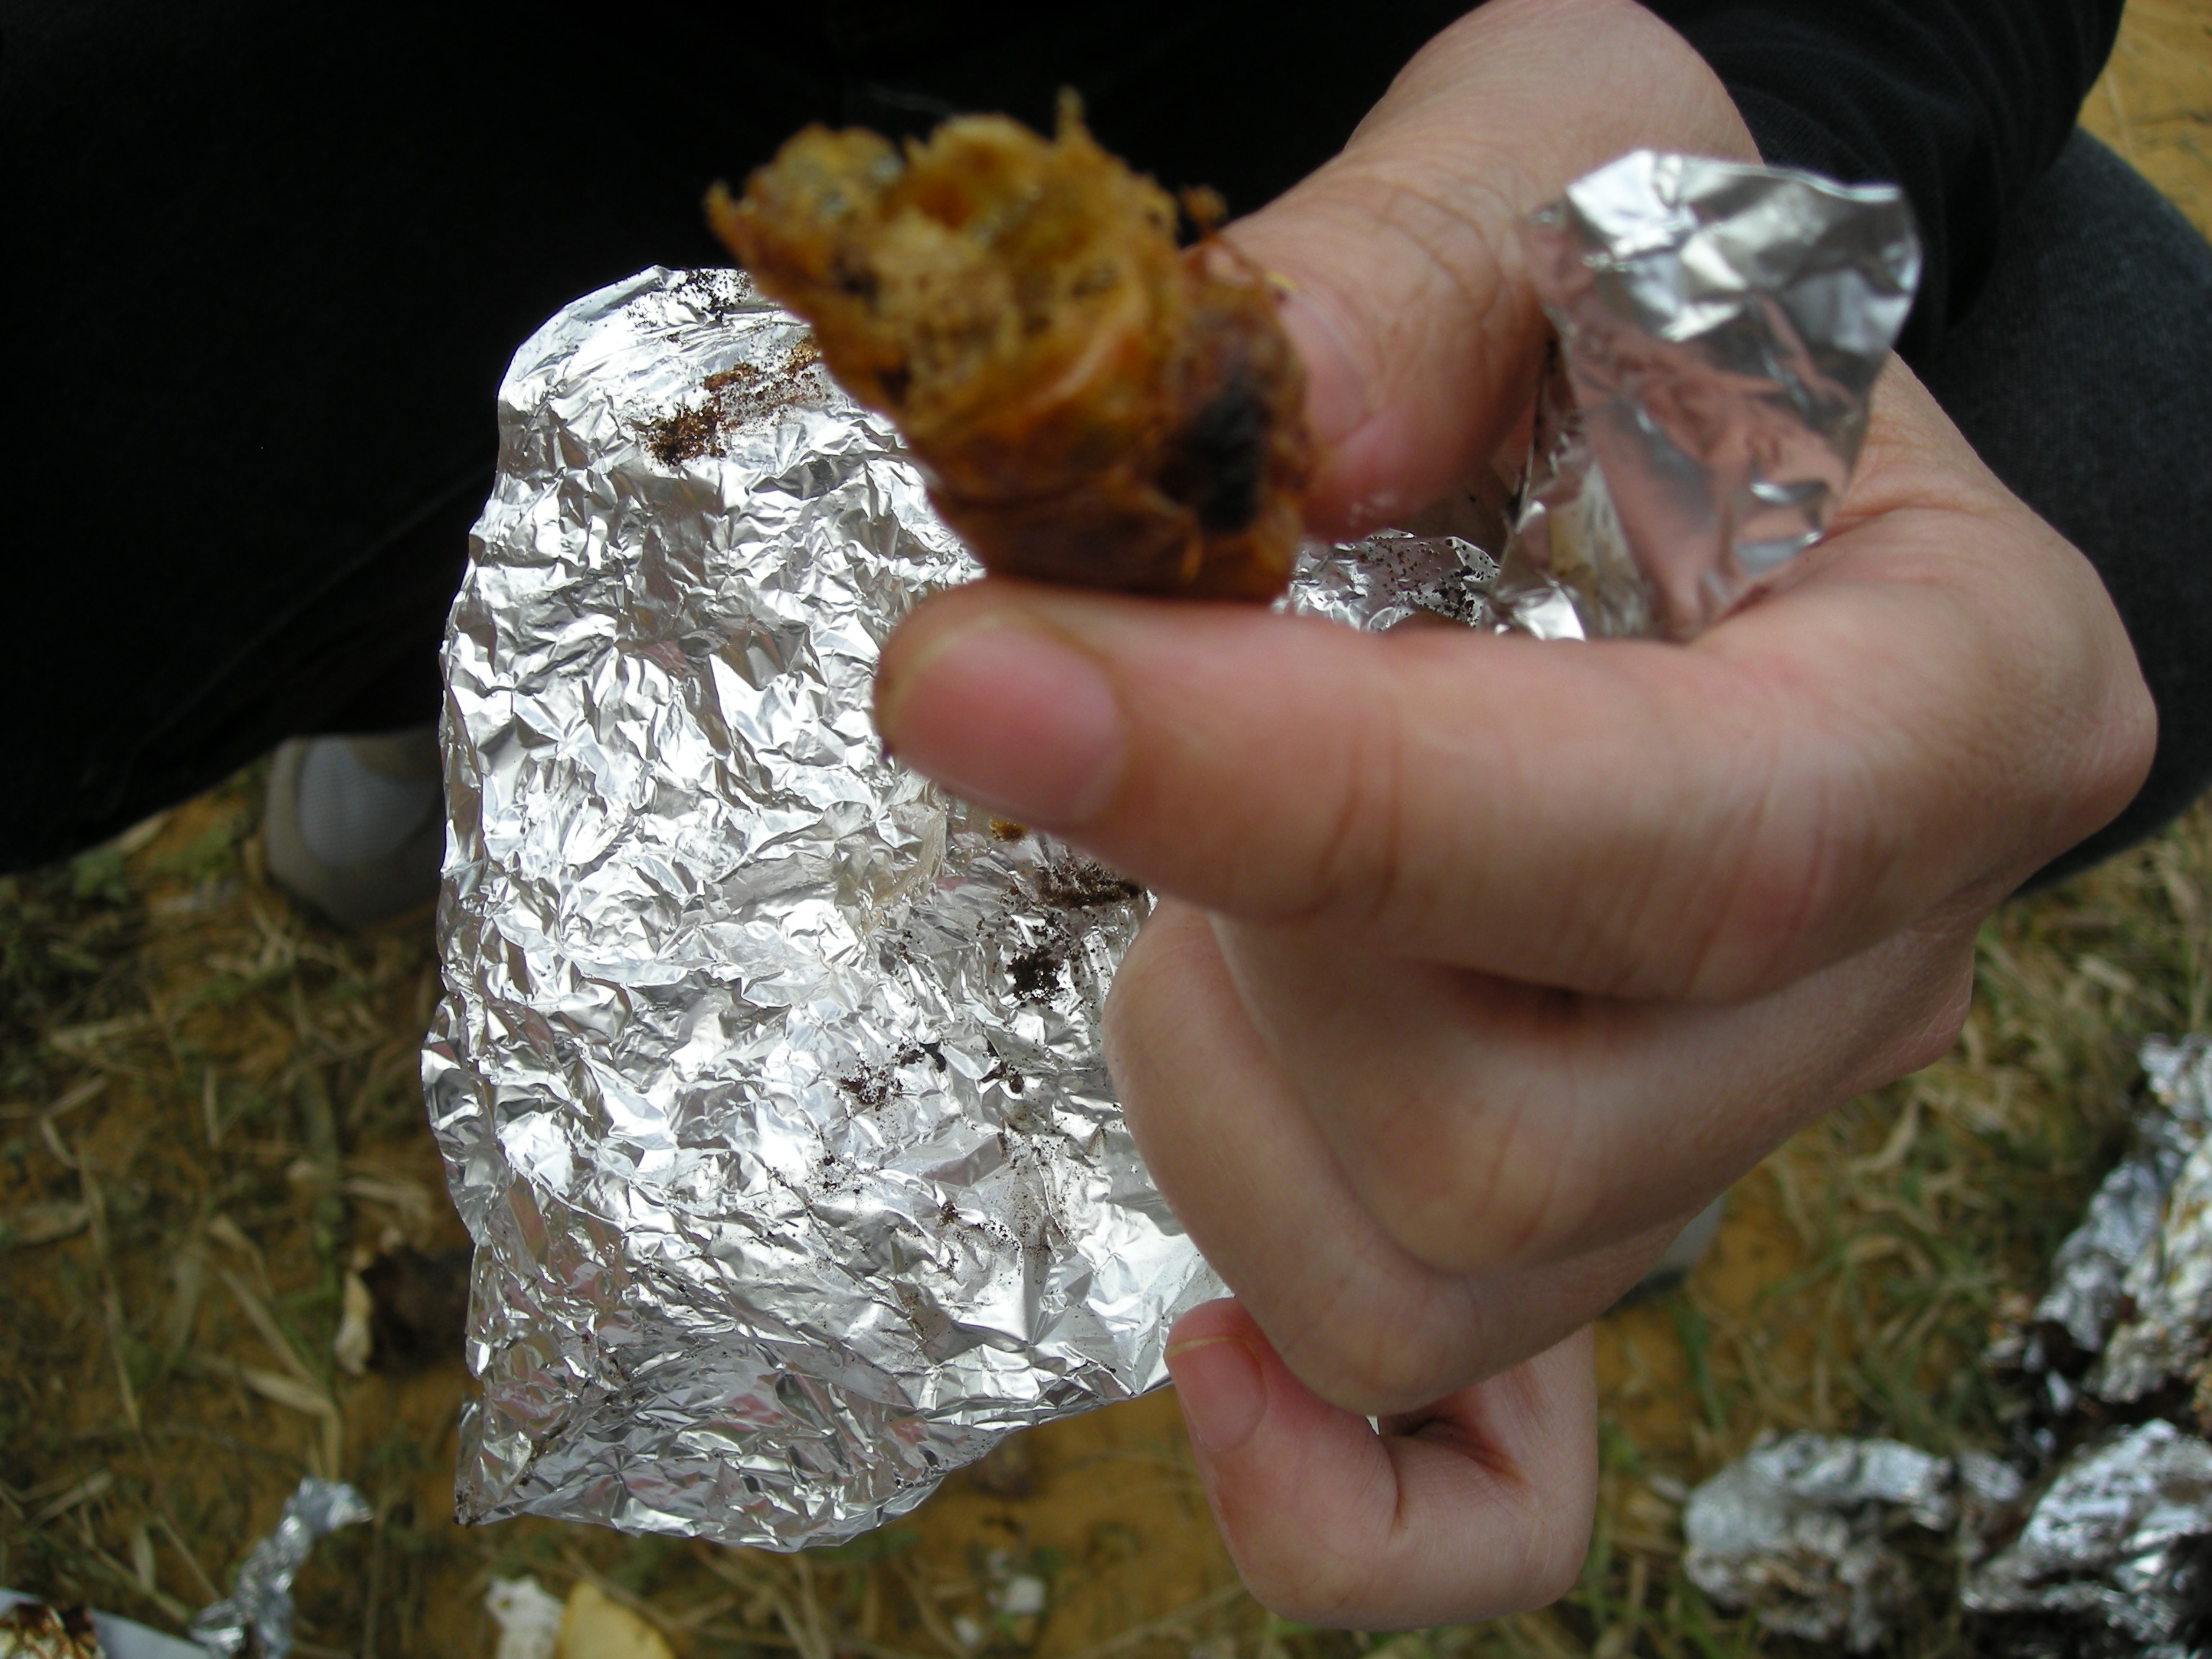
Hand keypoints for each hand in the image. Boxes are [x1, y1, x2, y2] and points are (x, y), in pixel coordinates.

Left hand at [871, 0, 2156, 1625]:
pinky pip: (1489, 1497)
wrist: (1673, 406)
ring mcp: (1738, 1138)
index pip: (1661, 846)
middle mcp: (1874, 972)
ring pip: (1426, 1285)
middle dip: (1234, 925)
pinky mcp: (1600, 1231)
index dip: (1297, 796)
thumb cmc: (1630, 285)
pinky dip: (1323, 1490)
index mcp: (1952, 699)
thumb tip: (1201, 466)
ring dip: (1210, 1080)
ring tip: (1208, 872)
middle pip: (1516, 1131)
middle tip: (1147, 712)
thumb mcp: (1549, 176)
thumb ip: (1393, 293)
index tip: (971, 681)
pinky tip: (1200, 1355)